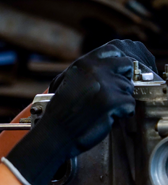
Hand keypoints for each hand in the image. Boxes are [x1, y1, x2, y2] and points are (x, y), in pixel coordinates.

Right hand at [3, 43, 135, 184]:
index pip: (113, 50)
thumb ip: (85, 71)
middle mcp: (95, 70)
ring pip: (129, 88)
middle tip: (112, 93)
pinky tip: (106, 116)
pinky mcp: (113, 101)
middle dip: (123, 79)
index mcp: (83, 64)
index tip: (116, 73)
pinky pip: (130, 104)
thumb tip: (107, 64)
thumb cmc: (59, 113)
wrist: (55, 134)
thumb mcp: (66, 82)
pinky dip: (122, 113)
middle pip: (126, 66)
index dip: (117, 63)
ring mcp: (105, 85)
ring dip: (120, 99)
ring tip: (102, 109)